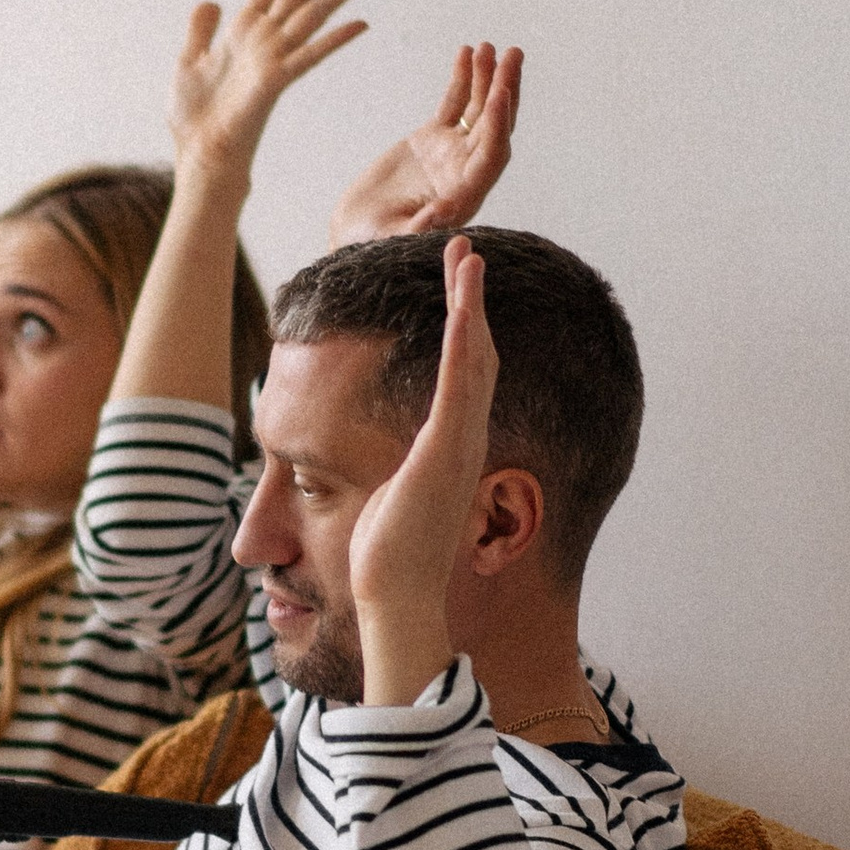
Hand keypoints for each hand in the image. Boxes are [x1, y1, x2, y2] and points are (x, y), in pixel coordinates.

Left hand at [169, 0, 376, 195]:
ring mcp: (274, 58)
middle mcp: (265, 38)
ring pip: (315, 13)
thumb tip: (210, 0)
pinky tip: (360, 22)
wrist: (199, 154)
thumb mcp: (189, 61)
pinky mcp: (276, 81)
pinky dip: (334, 39)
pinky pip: (310, 55)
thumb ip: (202, 30)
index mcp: (244, 30)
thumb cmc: (194, 117)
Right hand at [329, 42, 521, 247]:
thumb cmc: (371, 243)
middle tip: (512, 55)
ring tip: (489, 46)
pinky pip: (453, 104)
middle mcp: (465, 171)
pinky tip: (466, 52)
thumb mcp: (391, 238)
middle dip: (504, 90)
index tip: (500, 93)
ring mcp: (451, 152)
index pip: (491, 154)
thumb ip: (419, 228)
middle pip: (494, 125)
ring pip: (477, 109)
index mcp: (465, 195)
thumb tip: (443, 213)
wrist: (355, 231)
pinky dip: (461, 79)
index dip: (498, 124)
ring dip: (486, 77)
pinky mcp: (432, 139)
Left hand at [347, 237, 498, 702]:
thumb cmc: (387, 562)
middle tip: (468, 250)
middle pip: (475, 354)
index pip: (460, 376)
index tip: (457, 289)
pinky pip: (459, 384)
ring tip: (468, 254)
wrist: (395, 599)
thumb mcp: (386, 501)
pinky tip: (465, 302)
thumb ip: (391, 478)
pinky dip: (464, 339)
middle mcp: (463, 442)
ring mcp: (459, 445)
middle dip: (471, 300)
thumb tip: (375, 474)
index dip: (464, 328)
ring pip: (473, 358)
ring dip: (471, 303)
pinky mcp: (446, 452)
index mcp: (449, 449)